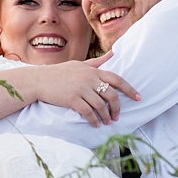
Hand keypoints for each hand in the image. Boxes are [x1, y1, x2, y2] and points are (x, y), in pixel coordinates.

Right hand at [15, 54, 140, 126]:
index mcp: (92, 70)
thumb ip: (97, 62)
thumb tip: (113, 53)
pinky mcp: (72, 99)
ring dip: (106, 116)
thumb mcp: (79, 64)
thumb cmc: (59, 72)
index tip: (138, 98)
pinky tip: (95, 124)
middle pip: (111, 95)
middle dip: (117, 108)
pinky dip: (94, 120)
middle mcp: (89, 78)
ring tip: (107, 122)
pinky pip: (88, 112)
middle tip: (117, 116)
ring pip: (101, 106)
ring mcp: (81, 89)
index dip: (129, 89)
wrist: (39, 80)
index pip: (117, 79)